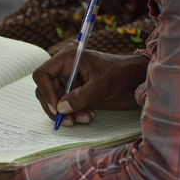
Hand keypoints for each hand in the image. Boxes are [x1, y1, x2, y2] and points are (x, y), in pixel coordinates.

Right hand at [33, 45, 148, 125]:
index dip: (46, 91)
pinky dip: (73, 114)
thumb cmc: (122, 74)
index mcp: (67, 59)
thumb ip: (81, 97)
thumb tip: (61, 109)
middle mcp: (65, 70)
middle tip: (68, 120)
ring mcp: (70, 82)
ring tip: (84, 118)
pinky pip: (66, 106)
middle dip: (55, 107)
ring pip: (55, 101)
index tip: (57, 108)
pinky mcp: (77, 93)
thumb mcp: (102, 85)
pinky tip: (88, 116)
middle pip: (45, 90)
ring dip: (66, 113)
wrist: (137, 80)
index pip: (43, 74)